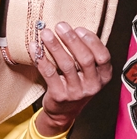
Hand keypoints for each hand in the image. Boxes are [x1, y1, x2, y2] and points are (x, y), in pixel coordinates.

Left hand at [29, 22, 111, 136]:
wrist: (63, 112)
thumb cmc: (75, 84)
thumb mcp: (87, 73)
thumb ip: (84, 54)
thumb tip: (69, 29)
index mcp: (103, 76)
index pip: (103, 56)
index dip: (91, 41)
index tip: (78, 28)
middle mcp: (92, 85)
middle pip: (85, 59)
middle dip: (72, 40)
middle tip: (60, 26)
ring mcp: (76, 92)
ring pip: (67, 64)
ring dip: (55, 46)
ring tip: (46, 34)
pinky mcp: (60, 95)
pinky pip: (49, 73)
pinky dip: (42, 59)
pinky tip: (35, 48)